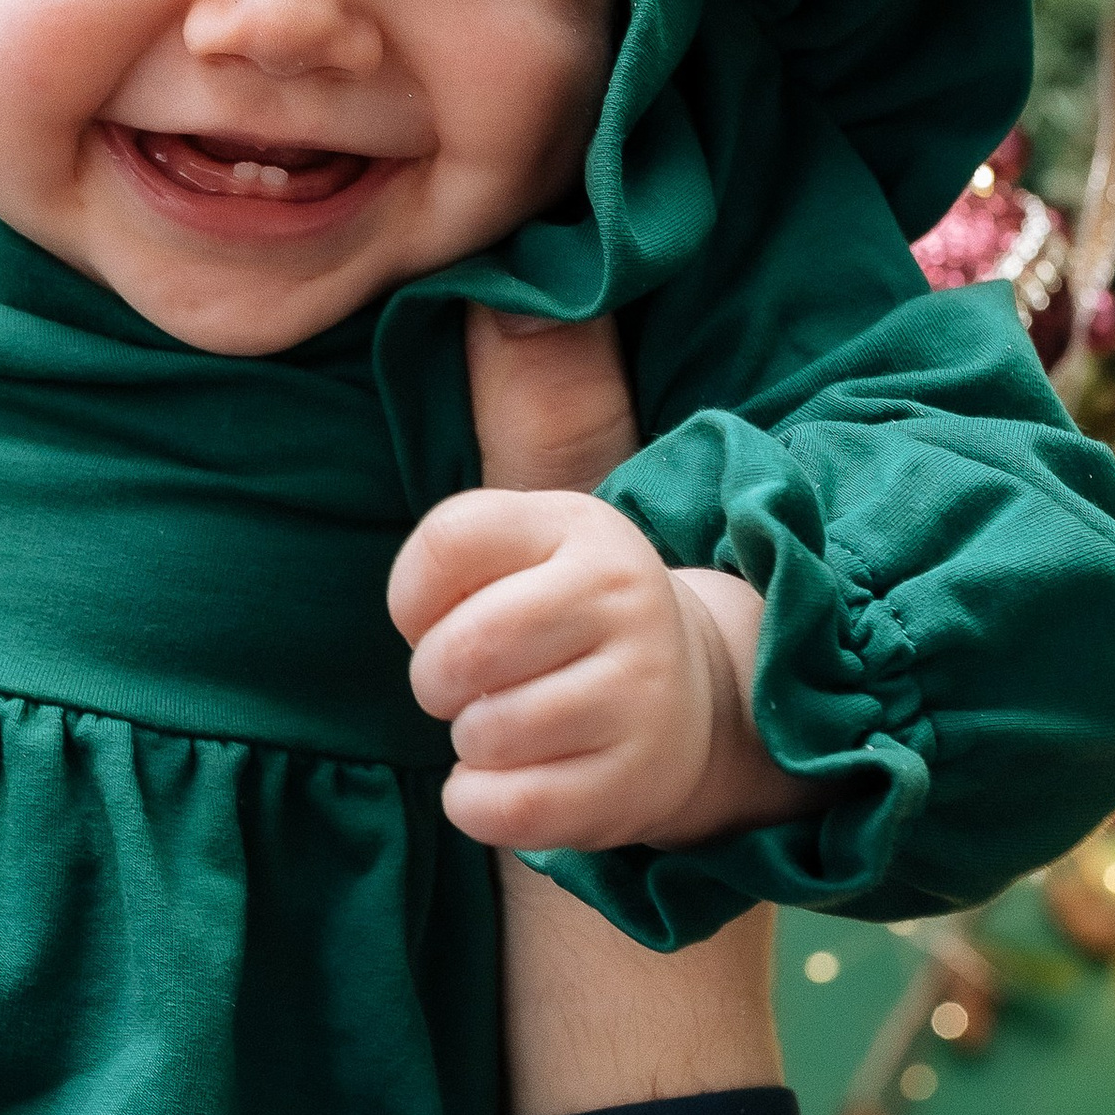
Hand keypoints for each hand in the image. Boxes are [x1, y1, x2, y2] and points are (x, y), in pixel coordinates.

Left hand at [387, 302, 795, 854]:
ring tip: (513, 723)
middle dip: (438, 680)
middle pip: (452, 655)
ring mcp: (636, 698)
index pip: (443, 546)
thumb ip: (505, 436)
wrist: (701, 706)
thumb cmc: (576, 613)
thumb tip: (501, 307)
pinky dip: (481, 801)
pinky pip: (498, 807)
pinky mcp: (632, 787)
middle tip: (472, 682)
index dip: (413, 597)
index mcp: (584, 529)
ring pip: (477, 736)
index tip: (438, 611)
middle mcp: (622, 602)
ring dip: (471, 741)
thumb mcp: (542, 526)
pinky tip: (515, 777)